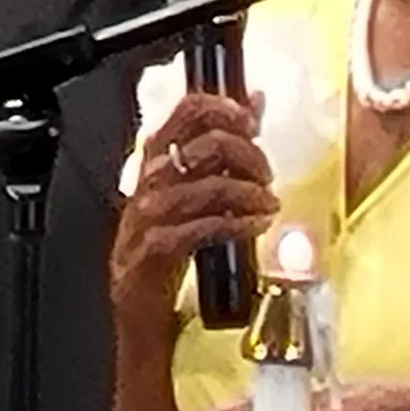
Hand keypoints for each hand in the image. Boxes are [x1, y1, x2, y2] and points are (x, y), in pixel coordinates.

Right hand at [109, 93, 276, 331]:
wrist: (140, 311)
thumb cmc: (166, 246)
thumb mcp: (193, 190)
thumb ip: (223, 142)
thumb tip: (255, 99)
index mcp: (154, 160)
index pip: (185, 110)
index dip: (224, 107)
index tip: (251, 121)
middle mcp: (148, 182)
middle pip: (205, 145)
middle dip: (248, 155)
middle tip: (266, 174)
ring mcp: (148, 216)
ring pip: (210, 186)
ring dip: (250, 193)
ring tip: (268, 204)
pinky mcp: (155, 249)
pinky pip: (205, 226)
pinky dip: (239, 222)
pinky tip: (257, 225)